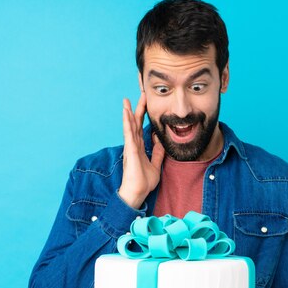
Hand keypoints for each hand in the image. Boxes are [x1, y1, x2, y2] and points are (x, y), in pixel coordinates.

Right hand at [118, 92, 164, 208]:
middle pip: (136, 123)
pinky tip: (126, 113)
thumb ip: (157, 153)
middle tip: (141, 94)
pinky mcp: (130, 150)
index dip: (144, 116)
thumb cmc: (144, 182)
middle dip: (138, 109)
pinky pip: (128, 133)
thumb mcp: (155, 165)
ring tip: (127, 100)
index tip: (146, 104)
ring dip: (129, 112)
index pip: (141, 128)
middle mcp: (133, 145)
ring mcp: (130, 147)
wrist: (138, 193)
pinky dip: (127, 122)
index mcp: (139, 147)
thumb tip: (160, 141)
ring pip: (130, 126)